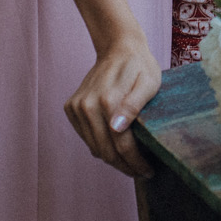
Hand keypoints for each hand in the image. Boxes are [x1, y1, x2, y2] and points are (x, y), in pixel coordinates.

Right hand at [65, 34, 161, 178]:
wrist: (118, 48)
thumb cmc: (139, 66)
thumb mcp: (149, 82)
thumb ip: (135, 104)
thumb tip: (118, 128)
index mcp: (107, 100)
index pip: (121, 145)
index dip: (135, 162)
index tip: (148, 171)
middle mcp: (87, 106)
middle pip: (106, 151)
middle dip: (125, 166)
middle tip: (142, 172)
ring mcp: (76, 107)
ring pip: (94, 147)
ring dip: (113, 159)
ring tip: (132, 162)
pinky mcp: (71, 108)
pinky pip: (87, 138)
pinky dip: (101, 145)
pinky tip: (116, 146)